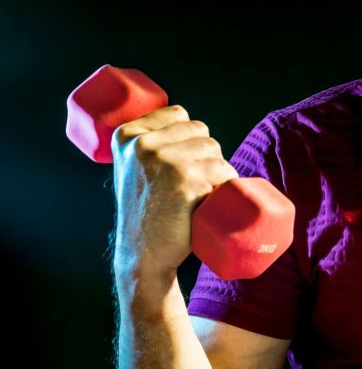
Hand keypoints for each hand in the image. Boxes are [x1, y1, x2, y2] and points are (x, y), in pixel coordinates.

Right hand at [111, 105, 238, 281]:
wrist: (144, 253)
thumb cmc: (148, 209)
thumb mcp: (135, 166)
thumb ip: (150, 141)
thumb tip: (182, 117)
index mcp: (128, 136)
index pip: (179, 114)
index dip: (189, 138)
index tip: (177, 166)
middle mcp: (144, 144)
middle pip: (201, 132)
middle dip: (205, 157)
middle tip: (187, 186)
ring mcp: (166, 161)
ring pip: (217, 153)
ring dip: (217, 175)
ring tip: (195, 197)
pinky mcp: (187, 180)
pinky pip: (226, 174)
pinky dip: (225, 189)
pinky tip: (206, 205)